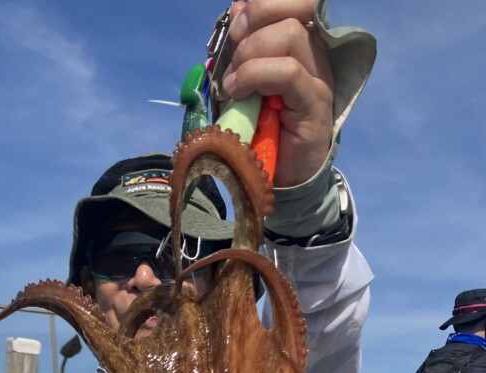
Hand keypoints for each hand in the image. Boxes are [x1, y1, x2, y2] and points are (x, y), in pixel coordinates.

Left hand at [223, 1, 333, 187]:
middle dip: (255, 20)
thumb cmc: (260, 130)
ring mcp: (318, 78)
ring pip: (292, 34)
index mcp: (300, 45)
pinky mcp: (315, 103)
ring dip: (251, 53)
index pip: (296, 2)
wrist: (279, 177)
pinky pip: (289, 72)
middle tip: (232, 51)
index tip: (234, 26)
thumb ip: (242, 48)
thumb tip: (236, 10)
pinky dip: (257, 75)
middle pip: (295, 10)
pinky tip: (239, 91)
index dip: (262, 4)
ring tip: (233, 83)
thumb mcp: (244, 82)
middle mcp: (315, 55)